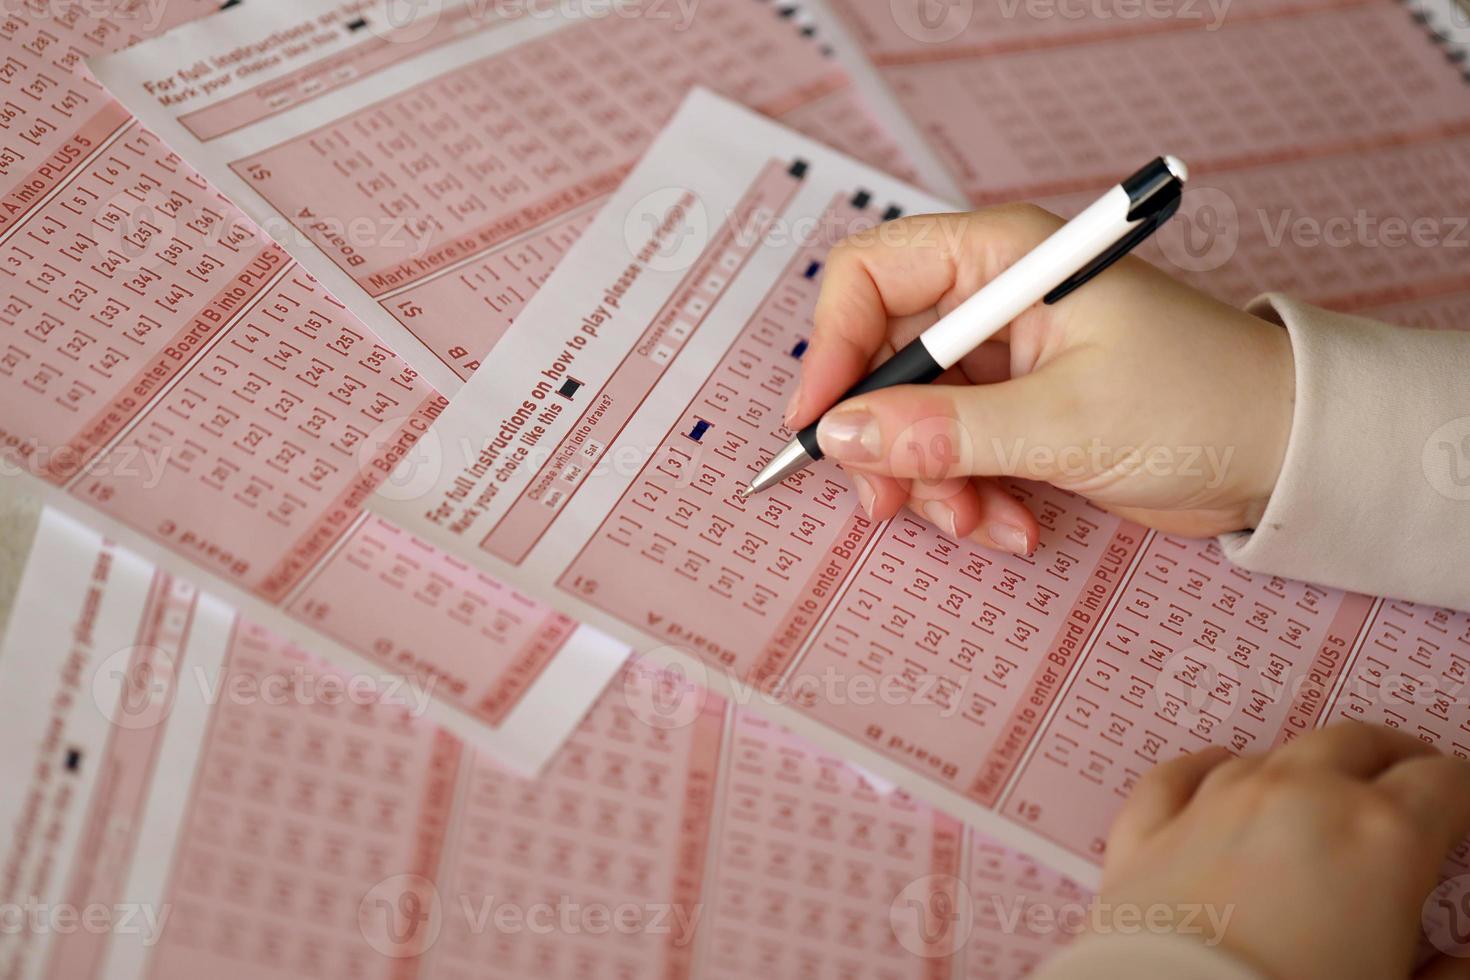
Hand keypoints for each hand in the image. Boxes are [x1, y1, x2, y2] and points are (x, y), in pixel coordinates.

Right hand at [786, 205, 1295, 554]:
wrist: (1286, 455)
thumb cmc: (1201, 404)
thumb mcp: (1064, 422)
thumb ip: (946, 431)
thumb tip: (841, 436)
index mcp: (1003, 258)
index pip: (871, 275)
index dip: (833, 347)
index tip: (824, 426)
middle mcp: (993, 299)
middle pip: (882, 358)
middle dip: (883, 439)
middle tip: (887, 504)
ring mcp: (1004, 360)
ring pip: (913, 417)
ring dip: (932, 482)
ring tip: (980, 525)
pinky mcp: (1018, 412)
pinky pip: (954, 452)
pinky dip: (970, 496)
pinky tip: (1015, 527)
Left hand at [1099, 722, 1469, 979]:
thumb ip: (1454, 970)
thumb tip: (1467, 956)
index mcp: (1380, 835)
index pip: (1446, 782)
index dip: (1466, 792)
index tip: (1469, 810)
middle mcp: (1296, 796)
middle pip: (1357, 744)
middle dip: (1393, 758)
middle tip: (1412, 781)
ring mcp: (1212, 804)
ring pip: (1273, 756)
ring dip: (1308, 768)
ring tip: (1326, 792)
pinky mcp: (1146, 831)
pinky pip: (1177, 777)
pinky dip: (1205, 768)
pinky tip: (1217, 766)